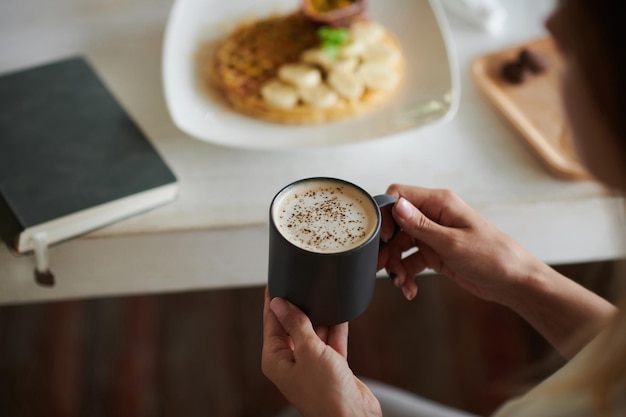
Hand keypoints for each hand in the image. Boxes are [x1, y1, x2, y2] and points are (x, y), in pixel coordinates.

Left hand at [261, 288, 380, 416]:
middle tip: (302, 284)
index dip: (273, 302)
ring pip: (313, 332)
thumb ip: (295, 325)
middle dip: (299, 307)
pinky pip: (331, 341)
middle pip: (292, 326)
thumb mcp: (309, 351)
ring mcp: (312, 364)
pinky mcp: (331, 367)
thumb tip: (279, 304)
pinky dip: (336, 328)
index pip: (271, 323)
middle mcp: (291, 361)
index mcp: (276, 359)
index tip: (275, 282)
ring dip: (320, 317)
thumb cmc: (326, 394)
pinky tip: (340, 312)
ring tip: (322, 294)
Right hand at [378, 184, 536, 304]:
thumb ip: (421, 225)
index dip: (386, 214)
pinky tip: (410, 289)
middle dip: (387, 246)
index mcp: (439, 203)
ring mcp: (434, 234)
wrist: (514, 281)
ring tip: (401, 283)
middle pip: (396, 224)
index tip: (385, 237)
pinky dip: (407, 274)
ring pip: (401, 245)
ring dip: (396, 264)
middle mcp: (434, 215)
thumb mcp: (452, 242)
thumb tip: (395, 204)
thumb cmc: (492, 256)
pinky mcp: (436, 253)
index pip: (399, 195)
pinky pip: (412, 260)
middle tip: (382, 267)